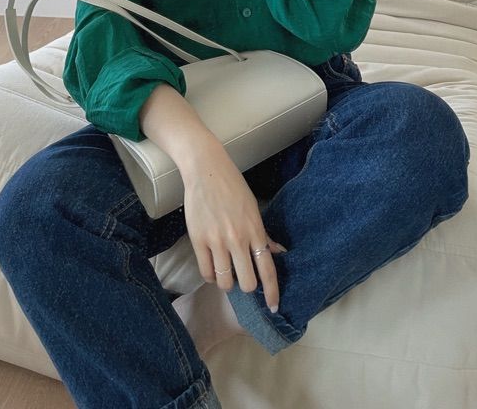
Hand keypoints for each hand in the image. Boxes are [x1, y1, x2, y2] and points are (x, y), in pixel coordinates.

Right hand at [182, 142, 287, 312]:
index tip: (274, 306)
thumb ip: (264, 234)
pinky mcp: (198, 239)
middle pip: (247, 283)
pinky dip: (211, 276)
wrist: (206, 170)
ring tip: (226, 272)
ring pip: (225, 282)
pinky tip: (213, 268)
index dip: (272, 292)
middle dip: (247, 286)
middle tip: (243, 278)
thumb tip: (278, 253)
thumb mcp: (253, 208)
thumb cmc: (232, 187)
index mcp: (255, 230)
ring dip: (227, 282)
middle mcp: (238, 238)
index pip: (268, 269)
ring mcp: (217, 240)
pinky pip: (206, 272)